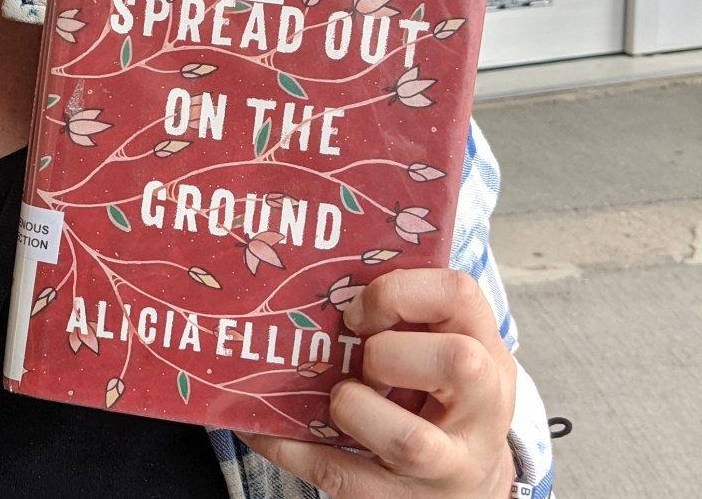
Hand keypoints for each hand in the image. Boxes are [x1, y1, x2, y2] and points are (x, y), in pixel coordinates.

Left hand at [238, 268, 516, 497]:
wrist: (470, 487)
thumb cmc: (441, 398)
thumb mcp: (443, 349)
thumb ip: (407, 313)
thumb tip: (312, 270)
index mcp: (486, 352)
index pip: (460, 294)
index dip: (401, 291)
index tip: (362, 310)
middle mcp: (480, 410)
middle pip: (457, 363)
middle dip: (387, 352)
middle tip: (361, 357)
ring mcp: (446, 464)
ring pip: (408, 440)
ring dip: (352, 407)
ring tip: (338, 398)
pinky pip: (341, 475)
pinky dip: (291, 446)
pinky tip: (260, 425)